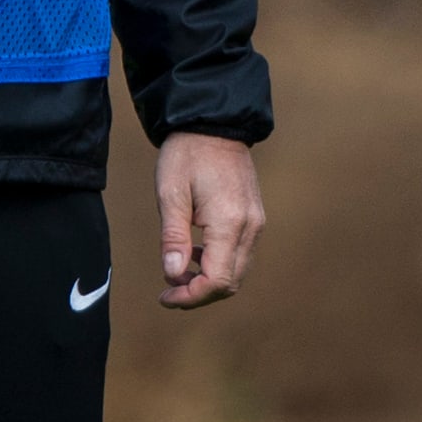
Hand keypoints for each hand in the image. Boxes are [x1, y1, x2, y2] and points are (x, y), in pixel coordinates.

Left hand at [154, 132, 264, 309]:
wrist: (213, 124)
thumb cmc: (187, 154)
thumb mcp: (170, 193)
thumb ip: (173, 237)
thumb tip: (172, 275)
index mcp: (230, 222)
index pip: (218, 280)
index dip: (191, 296)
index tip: (165, 297)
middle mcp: (250, 227)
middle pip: (231, 282)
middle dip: (199, 293)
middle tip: (168, 291)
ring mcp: (256, 222)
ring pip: (238, 271)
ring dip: (209, 280)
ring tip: (177, 272)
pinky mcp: (254, 217)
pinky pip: (240, 254)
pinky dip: (219, 263)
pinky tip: (194, 253)